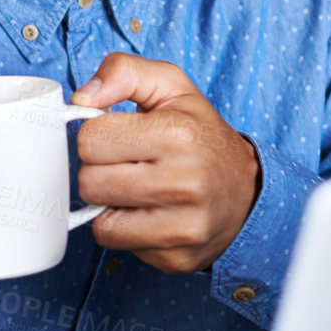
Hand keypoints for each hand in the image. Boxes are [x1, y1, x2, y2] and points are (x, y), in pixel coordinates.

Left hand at [71, 52, 261, 273]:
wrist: (248, 192)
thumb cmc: (202, 136)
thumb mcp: (172, 87)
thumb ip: (124, 72)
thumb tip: (81, 98)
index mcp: (177, 134)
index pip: (90, 140)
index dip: (97, 135)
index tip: (119, 137)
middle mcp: (183, 182)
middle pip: (90, 183)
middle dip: (101, 171)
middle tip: (127, 165)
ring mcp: (182, 226)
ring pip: (100, 221)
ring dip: (110, 204)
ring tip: (137, 190)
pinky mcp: (176, 258)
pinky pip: (119, 246)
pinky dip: (126, 230)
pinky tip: (150, 214)